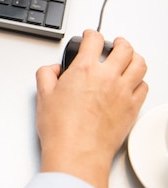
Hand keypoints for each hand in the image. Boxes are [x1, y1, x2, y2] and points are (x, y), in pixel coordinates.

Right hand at [36, 30, 147, 187]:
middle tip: (114, 43)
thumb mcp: (43, 96)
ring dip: (134, 57)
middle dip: (119, 42)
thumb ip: (46, 75)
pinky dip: (140, 81)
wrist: (77, 153)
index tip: (90, 36)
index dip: (91, 34)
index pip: (94, 40)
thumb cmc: (61, 129)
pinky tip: (133, 83)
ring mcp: (123, 92)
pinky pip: (144, 87)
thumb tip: (52, 70)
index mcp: (85, 69)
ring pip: (140, 65)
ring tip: (129, 58)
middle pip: (124, 48)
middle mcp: (108, 77)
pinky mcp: (132, 108)